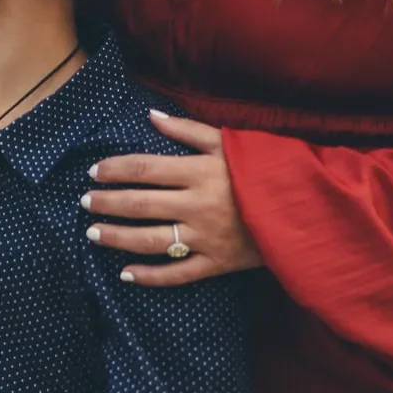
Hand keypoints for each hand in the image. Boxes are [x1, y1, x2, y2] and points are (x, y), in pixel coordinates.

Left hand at [82, 111, 262, 286]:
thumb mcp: (229, 142)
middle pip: (140, 204)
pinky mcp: (218, 263)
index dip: (114, 170)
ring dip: (117, 238)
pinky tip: (125, 274)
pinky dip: (150, 276)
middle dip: (107, 203)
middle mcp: (198, 205)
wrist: (308, 208)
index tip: (93, 172)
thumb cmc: (267, 170)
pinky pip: (178, 274)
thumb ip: (187, 130)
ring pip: (151, 240)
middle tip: (83, 201)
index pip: (144, 169)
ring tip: (92, 234)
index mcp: (200, 172)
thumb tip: (151, 116)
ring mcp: (207, 237)